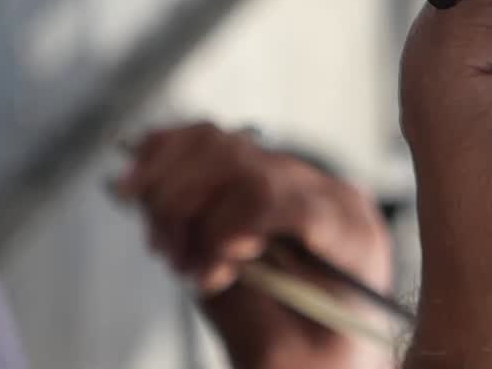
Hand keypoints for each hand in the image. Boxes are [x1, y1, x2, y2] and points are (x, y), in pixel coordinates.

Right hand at [115, 123, 392, 368]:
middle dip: (188, 210)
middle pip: (247, 166)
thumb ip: (251, 311)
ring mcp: (293, 178)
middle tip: (172, 262)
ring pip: (218, 145)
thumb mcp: (288, 357)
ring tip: (162, 245)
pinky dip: (162, 158)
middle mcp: (326, 195)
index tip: (206, 275)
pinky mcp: (258, 174)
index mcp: (353, 237)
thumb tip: (211, 254)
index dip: (235, 227)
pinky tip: (138, 187)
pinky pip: (206, 143)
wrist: (327, 350)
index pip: (294, 202)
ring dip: (167, 189)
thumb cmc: (316, 358)